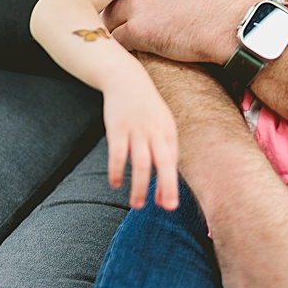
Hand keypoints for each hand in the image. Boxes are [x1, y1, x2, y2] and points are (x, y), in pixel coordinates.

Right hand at [102, 65, 178, 210]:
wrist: (126, 78)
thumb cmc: (146, 108)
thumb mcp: (162, 124)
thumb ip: (164, 149)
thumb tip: (165, 180)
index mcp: (168, 132)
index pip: (173, 162)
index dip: (171, 184)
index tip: (168, 205)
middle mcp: (155, 131)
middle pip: (164, 163)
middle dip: (167, 186)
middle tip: (167, 208)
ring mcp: (136, 129)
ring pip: (141, 162)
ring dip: (140, 186)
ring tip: (136, 205)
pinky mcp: (117, 128)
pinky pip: (117, 153)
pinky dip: (116, 170)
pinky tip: (115, 184)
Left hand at [103, 0, 252, 65]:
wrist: (236, 25)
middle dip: (116, 0)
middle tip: (120, 12)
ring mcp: (137, 4)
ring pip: (109, 13)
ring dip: (114, 23)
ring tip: (121, 30)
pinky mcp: (137, 31)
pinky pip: (115, 37)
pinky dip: (119, 43)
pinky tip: (126, 47)